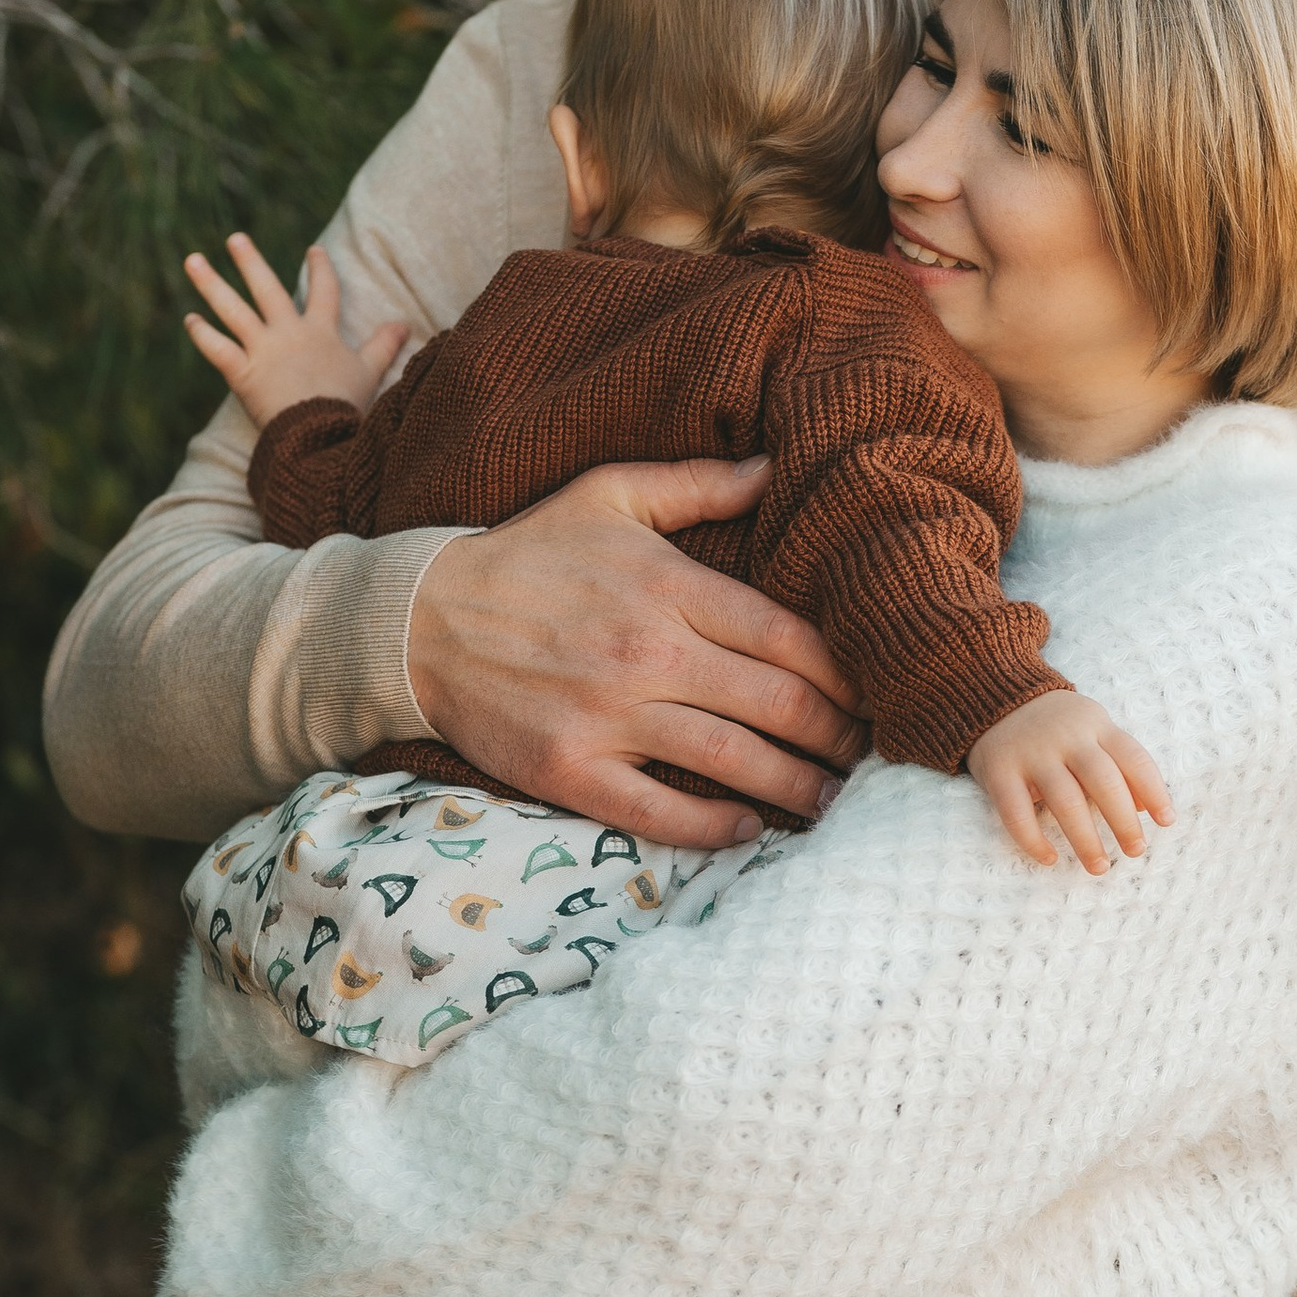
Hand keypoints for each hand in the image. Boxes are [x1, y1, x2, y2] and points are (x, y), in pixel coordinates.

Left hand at [185, 233, 406, 426]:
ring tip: (193, 260)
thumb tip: (406, 324)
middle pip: (266, 289)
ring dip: (211, 284)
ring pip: (233, 310)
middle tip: (235, 238)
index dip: (320, 269)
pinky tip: (190, 318)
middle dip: (250, 261)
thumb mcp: (370, 373)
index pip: (323, 291)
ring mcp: (263, 351)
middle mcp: (288, 333)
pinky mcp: (242, 373)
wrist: (321, 436)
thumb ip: (384, 345)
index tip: (314, 250)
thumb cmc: (347, 406)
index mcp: (321, 332)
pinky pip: (218, 349)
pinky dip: (203, 334)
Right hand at [407, 459, 868, 842]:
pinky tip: (748, 830)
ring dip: (797, 790)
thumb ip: (698, 483)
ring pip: (737, 764)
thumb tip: (777, 466)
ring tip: (828, 800)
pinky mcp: (573, 771)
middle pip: (780, 705)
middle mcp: (649, 654)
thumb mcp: (608, 495)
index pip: (791, 638)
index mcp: (669, 587)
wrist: (419, 620)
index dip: (849, 674)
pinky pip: (663, 813)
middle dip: (838, 738)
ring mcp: (610, 717)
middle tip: (864, 756)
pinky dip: (716, 829)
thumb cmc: (526, 555)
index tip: (877, 693)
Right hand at [969, 691, 1172, 873]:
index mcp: (1095, 725)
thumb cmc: (1056, 725)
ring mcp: (1031, 754)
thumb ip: (1119, 762)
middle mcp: (1066, 738)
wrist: (993, 694)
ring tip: (1100, 867)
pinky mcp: (998, 771)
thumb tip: (1145, 807)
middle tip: (1136, 850)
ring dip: (1085, 839)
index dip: (1154, 791)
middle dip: (1123, 821)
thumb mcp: (1093, 730)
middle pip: (1103, 781)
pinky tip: (1050, 859)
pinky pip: (1016, 812)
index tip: (1166, 821)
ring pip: (1065, 801)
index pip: (1133, 758)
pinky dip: (1033, 840)